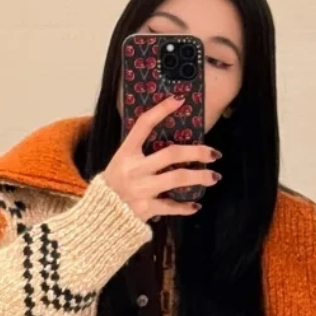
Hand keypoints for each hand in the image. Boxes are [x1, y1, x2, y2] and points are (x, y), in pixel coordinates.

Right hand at [102, 95, 221, 220]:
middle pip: (172, 154)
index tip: (179, 100)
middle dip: (197, 152)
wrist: (101, 215)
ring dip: (200, 177)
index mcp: (126, 153)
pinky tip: (196, 205)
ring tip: (214, 176)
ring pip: (178, 178)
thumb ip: (140, 152)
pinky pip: (171, 206)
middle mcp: (134, 169)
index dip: (161, 110)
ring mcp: (141, 189)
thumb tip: (170, 143)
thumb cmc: (115, 185)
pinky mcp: (146, 208)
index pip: (143, 125)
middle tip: (214, 153)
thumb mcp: (121, 162)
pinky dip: (186, 207)